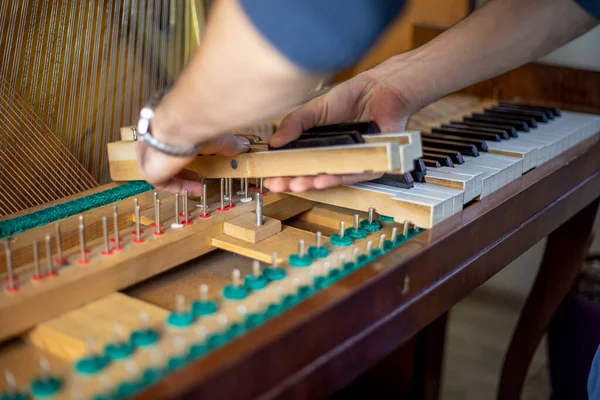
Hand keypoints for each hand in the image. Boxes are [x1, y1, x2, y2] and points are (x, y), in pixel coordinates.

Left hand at [136, 130, 249, 196]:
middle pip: (164, 157)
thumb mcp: (216, 135)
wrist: (182, 125)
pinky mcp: (148, 169)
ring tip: (198, 185)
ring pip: (162, 170)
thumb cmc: (197, 123)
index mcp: (164, 124)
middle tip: (197, 176)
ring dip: (182, 179)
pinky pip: (163, 183)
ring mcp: (147, 154)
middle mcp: (152, 137)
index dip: (185, 153)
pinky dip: (180, 187)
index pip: (171, 141)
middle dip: (182, 168)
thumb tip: (244, 145)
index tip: (199, 159)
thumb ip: (228, 143)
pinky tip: (196, 188)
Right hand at [265, 61, 422, 192]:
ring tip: (296, 184)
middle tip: (277, 184)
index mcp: (318, 146)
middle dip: (292, 181)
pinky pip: (352, 175)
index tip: (268, 178)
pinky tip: (321, 180)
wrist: (379, 90)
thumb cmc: (350, 98)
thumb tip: (274, 142)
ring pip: (329, 178)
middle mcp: (333, 157)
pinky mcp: (370, 166)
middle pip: (310, 174)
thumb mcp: (315, 109)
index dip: (283, 172)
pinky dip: (337, 178)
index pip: (298, 163)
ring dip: (311, 183)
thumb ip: (295, 123)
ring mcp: (350, 162)